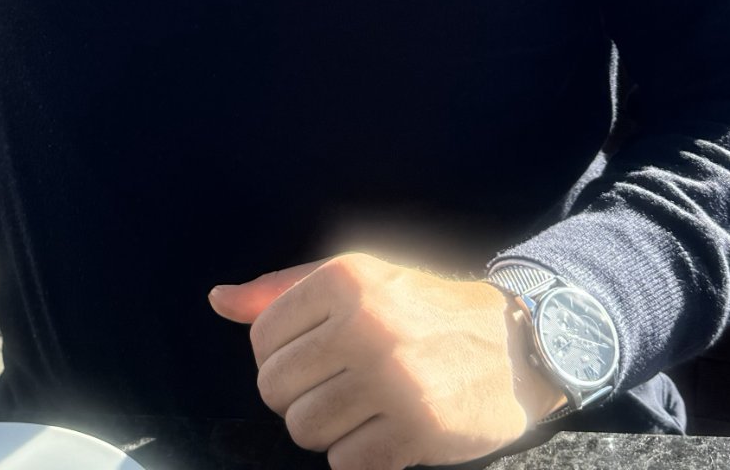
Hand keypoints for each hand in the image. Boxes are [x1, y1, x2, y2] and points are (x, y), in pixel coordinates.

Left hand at [209, 252, 555, 469]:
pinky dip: (357, 458)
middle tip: (335, 389)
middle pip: (276, 389)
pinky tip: (382, 434)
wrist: (512, 345)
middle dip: (297, 398)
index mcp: (345, 279)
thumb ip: (283, 291)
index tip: (313, 358)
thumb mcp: (358, 278)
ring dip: (326, 431)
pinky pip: (346, 465)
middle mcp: (365, 324)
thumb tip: (218, 301)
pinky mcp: (415, 430)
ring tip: (359, 411)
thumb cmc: (420, 309)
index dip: (279, 358)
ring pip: (305, 430)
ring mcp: (391, 379)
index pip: (262, 337)